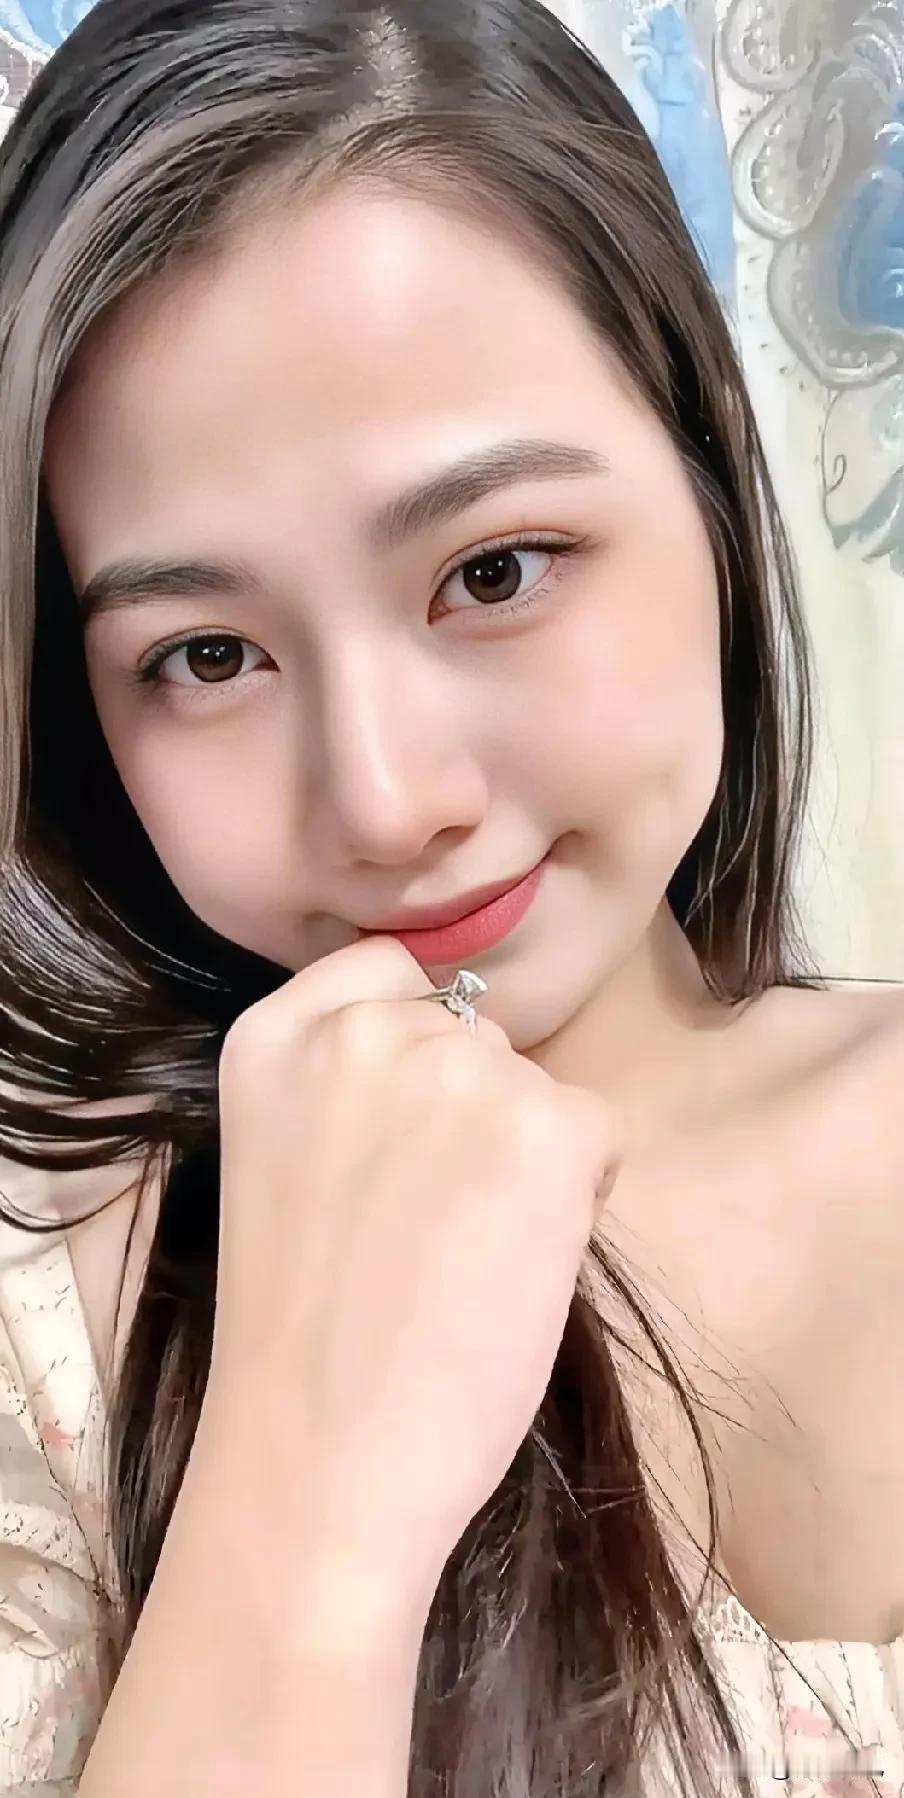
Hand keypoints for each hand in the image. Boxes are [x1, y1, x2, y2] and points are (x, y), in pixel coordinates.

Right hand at [209, 936, 618, 1605]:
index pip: (386, 973)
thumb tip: (461, 1066)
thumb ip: (347, 1086)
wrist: (319, 1461)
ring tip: (462, 1257)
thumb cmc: (299, 1339)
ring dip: (524, 1157)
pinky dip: (577, 1196)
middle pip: (470, 1036)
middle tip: (424, 1226)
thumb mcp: (281, 1160)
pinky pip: (595, 1131)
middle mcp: (367, 1028)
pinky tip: (514, 1267)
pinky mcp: (548, 1127)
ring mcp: (460, 1069)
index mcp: (275, 1034)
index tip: (394, 1141)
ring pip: (535, 1087)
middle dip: (469, 1113)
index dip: (413, 1054)